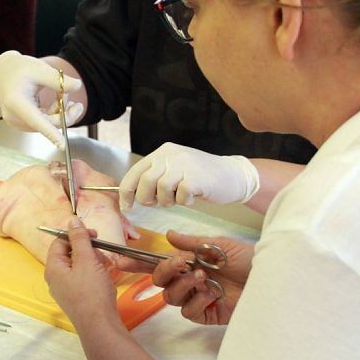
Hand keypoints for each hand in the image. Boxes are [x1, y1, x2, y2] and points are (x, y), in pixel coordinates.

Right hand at [0, 50, 83, 149]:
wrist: (4, 70)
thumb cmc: (20, 68)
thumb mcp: (41, 69)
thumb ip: (59, 80)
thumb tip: (78, 86)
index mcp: (16, 102)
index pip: (37, 121)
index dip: (52, 134)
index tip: (62, 145)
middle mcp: (13, 116)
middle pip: (47, 124)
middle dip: (65, 116)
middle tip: (78, 105)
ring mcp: (16, 122)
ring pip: (46, 125)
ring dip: (59, 113)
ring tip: (63, 94)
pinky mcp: (20, 123)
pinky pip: (42, 124)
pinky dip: (52, 114)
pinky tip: (56, 101)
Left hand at [44, 217, 119, 327]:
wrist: (99, 325)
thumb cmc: (91, 292)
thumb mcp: (86, 260)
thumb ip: (79, 238)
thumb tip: (72, 221)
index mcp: (53, 268)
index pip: (59, 242)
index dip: (76, 235)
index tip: (93, 235)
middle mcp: (56, 279)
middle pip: (69, 254)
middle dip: (87, 249)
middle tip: (102, 251)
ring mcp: (66, 290)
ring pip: (79, 266)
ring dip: (93, 261)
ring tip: (105, 266)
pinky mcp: (77, 298)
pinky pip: (84, 278)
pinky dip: (95, 273)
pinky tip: (105, 277)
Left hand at [118, 143, 259, 210]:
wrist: (233, 175)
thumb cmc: (202, 177)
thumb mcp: (175, 170)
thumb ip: (155, 178)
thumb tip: (132, 196)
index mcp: (162, 152)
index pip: (135, 172)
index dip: (126, 192)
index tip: (126, 206)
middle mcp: (170, 155)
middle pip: (144, 181)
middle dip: (146, 199)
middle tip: (157, 203)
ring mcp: (184, 164)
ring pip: (161, 189)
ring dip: (167, 201)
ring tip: (179, 198)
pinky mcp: (196, 177)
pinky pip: (180, 195)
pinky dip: (184, 201)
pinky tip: (192, 197)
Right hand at [118, 232, 252, 324]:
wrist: (273, 278)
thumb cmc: (250, 260)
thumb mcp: (220, 245)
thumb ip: (192, 243)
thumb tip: (169, 235)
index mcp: (190, 262)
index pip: (158, 263)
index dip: (138, 263)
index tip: (120, 261)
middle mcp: (189, 280)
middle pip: (160, 281)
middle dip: (165, 270)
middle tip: (181, 263)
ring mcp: (197, 298)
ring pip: (171, 297)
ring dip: (183, 284)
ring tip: (203, 277)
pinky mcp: (207, 314)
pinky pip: (189, 311)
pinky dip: (198, 300)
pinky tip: (213, 293)